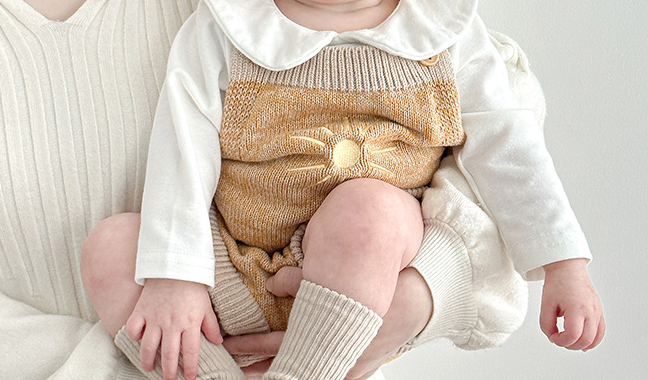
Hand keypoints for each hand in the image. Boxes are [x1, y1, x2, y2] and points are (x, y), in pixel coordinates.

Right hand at [126, 278, 221, 379]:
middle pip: (169, 355)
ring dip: (148, 361)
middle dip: (169, 372)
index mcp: (189, 322)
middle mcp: (171, 323)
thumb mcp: (206, 305)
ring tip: (150, 368)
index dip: (190, 367)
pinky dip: (134, 336)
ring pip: (148, 347)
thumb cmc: (193, 286)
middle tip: (169, 379)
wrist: (176, 264)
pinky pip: (133, 328)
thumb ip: (211, 325)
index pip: (190, 352)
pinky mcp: (141, 310)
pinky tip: (138, 341)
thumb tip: (218, 342)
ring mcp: (154, 317)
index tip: (190, 376)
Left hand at [223, 266, 432, 378]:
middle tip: (235, 369)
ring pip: (307, 376)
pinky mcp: (362, 368)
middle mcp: (333, 357)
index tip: (229, 344)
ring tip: (260, 374)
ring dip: (284, 372)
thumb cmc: (377, 284)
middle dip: (260, 367)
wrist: (418, 297)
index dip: (251, 345)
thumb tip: (271, 282)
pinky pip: (335, 377)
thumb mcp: (336, 277)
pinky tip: (305, 374)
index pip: (278, 344)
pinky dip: (317, 376)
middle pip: (287, 368)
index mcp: (324, 334)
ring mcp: (348, 367)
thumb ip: (301, 280)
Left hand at [539, 259, 604, 350]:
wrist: (567, 268)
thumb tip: (553, 337)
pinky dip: (593, 340)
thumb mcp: (546, 303)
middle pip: (585, 340)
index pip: (573, 335)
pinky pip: (601, 331)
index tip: (553, 337)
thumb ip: (546, 324)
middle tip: (560, 339)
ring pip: (595, 338)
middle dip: (571, 345)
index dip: (561, 341)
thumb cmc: (558, 282)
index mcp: (576, 307)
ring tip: (570, 340)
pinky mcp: (599, 310)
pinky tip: (584, 342)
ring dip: (582, 345)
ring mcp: (597, 311)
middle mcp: (590, 310)